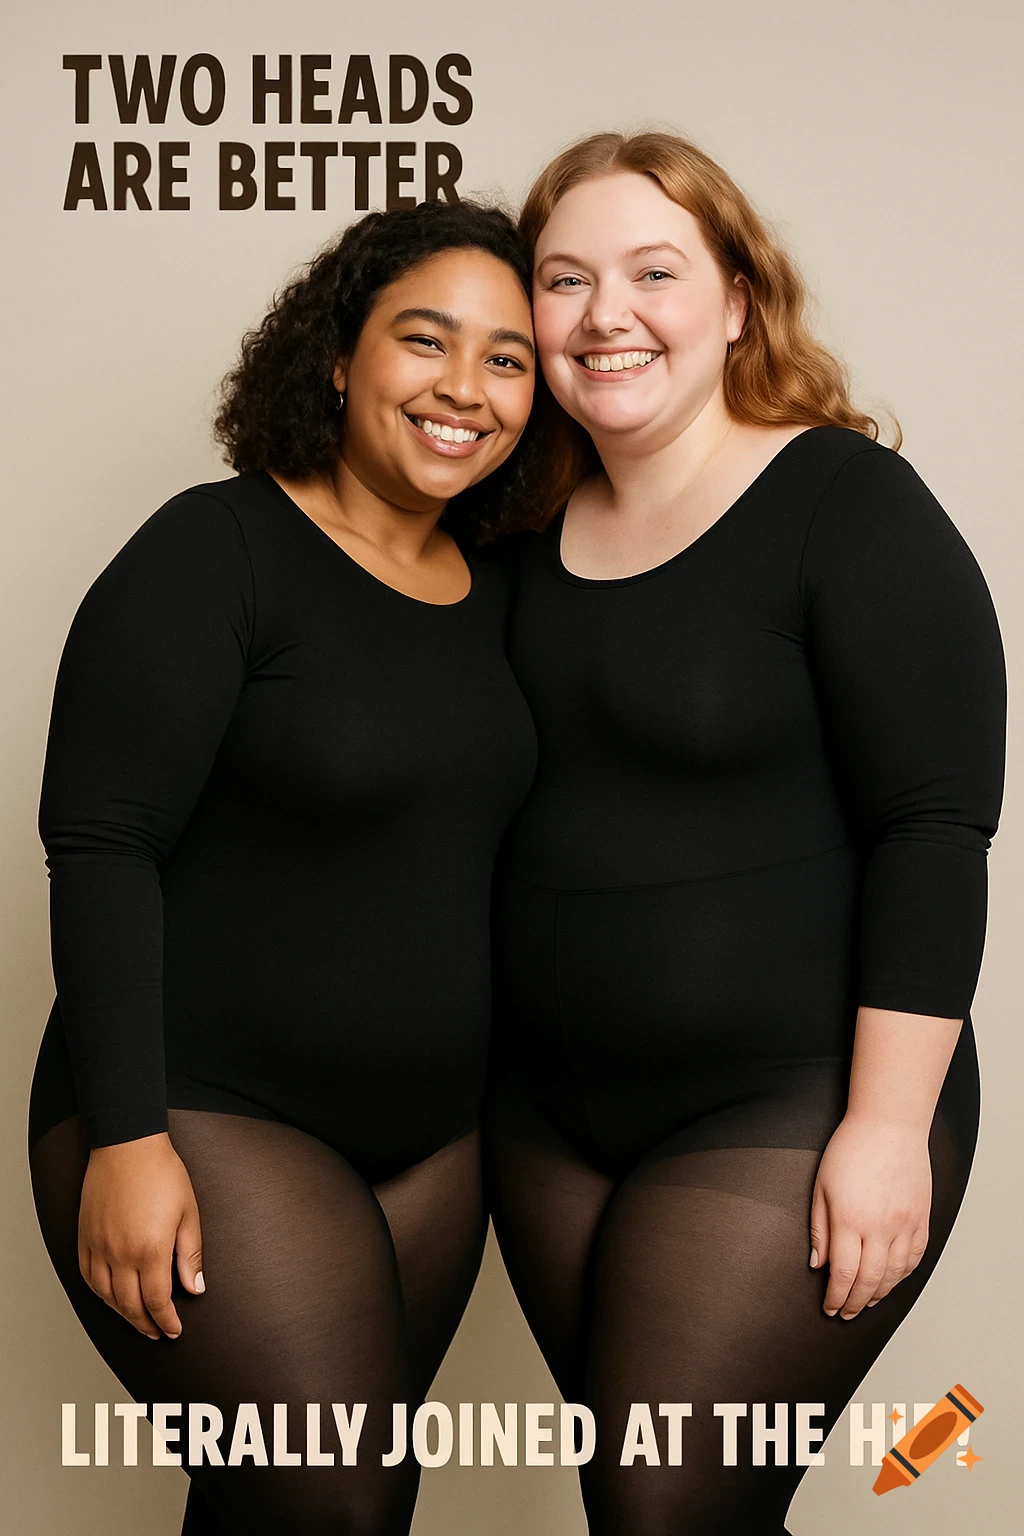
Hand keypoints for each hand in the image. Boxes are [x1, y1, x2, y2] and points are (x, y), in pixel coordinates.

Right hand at [78, 1132, 204, 1339]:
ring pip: (106, 1297)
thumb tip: (195, 1288)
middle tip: (156, 1333)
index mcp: (150, 1250)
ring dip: (122, 1314)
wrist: (127, 1145)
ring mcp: (98, 1247)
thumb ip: (190, 1255)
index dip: (166, 1321)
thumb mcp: (188, 1213)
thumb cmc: (162, 1173)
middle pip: (129, 1306)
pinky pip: (87, 1277)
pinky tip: (111, 1297)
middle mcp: (120, 1254)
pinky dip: (99, 1294)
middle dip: (145, 1324)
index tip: (173, 1331)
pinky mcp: (84, 1237)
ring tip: (137, 1320)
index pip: (157, 1302)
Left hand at [809, 1114, 930, 1319]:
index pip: (842, 1273)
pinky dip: (904, 1275)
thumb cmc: (850, 1149)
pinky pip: (915, 1257)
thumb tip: (817, 1264)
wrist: (889, 1124)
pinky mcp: (922, 1218)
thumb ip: (820, 1228)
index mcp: (850, 1220)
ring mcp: (905, 1224)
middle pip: (869, 1281)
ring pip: (895, 1274)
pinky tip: (892, 1281)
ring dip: (880, 1294)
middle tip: (846, 1313)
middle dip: (855, 1302)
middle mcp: (880, 1227)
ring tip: (866, 1302)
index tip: (829, 1307)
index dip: (835, 1297)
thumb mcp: (821, 1186)